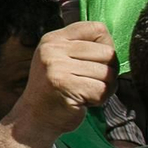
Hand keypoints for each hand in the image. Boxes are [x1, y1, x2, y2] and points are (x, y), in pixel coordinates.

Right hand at [11, 23, 117, 139]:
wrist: (34, 118)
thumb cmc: (55, 89)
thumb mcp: (60, 59)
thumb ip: (81, 48)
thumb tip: (113, 45)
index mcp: (53, 39)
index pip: (97, 29)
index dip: (106, 46)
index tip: (96, 62)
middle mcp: (53, 49)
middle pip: (107, 52)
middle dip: (108, 71)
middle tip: (94, 82)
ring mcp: (56, 66)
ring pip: (107, 73)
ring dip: (105, 87)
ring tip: (88, 92)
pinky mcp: (65, 85)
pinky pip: (101, 90)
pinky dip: (100, 99)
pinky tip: (86, 101)